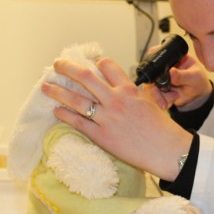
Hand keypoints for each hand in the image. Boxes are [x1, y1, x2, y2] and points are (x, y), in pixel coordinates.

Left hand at [41, 57, 192, 180]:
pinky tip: (57, 110)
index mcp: (130, 90)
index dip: (97, 63)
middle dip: (68, 68)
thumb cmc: (163, 129)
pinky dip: (65, 115)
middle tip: (58, 64)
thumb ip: (135, 94)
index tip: (90, 63)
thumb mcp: (151, 102)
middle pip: (86, 78)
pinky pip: (78, 122)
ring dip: (58, 91)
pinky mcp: (102, 136)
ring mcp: (107, 118)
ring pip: (76, 100)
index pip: (108, 67)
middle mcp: (116, 100)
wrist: (166, 150)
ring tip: (47, 86)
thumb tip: (127, 90)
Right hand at [142, 53, 212, 110]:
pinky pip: (153, 97)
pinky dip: (163, 100)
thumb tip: (171, 72)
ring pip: (150, 88)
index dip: (157, 69)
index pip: (156, 58)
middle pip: (150, 75)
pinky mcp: (157, 89)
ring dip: (162, 96)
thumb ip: (183, 75)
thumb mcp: (194, 77)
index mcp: (171, 57)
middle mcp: (162, 66)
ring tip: (176, 96)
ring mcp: (158, 78)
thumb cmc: (198, 80)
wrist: (197, 95)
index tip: (166, 81)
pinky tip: (173, 98)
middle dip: (158, 89)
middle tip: (172, 95)